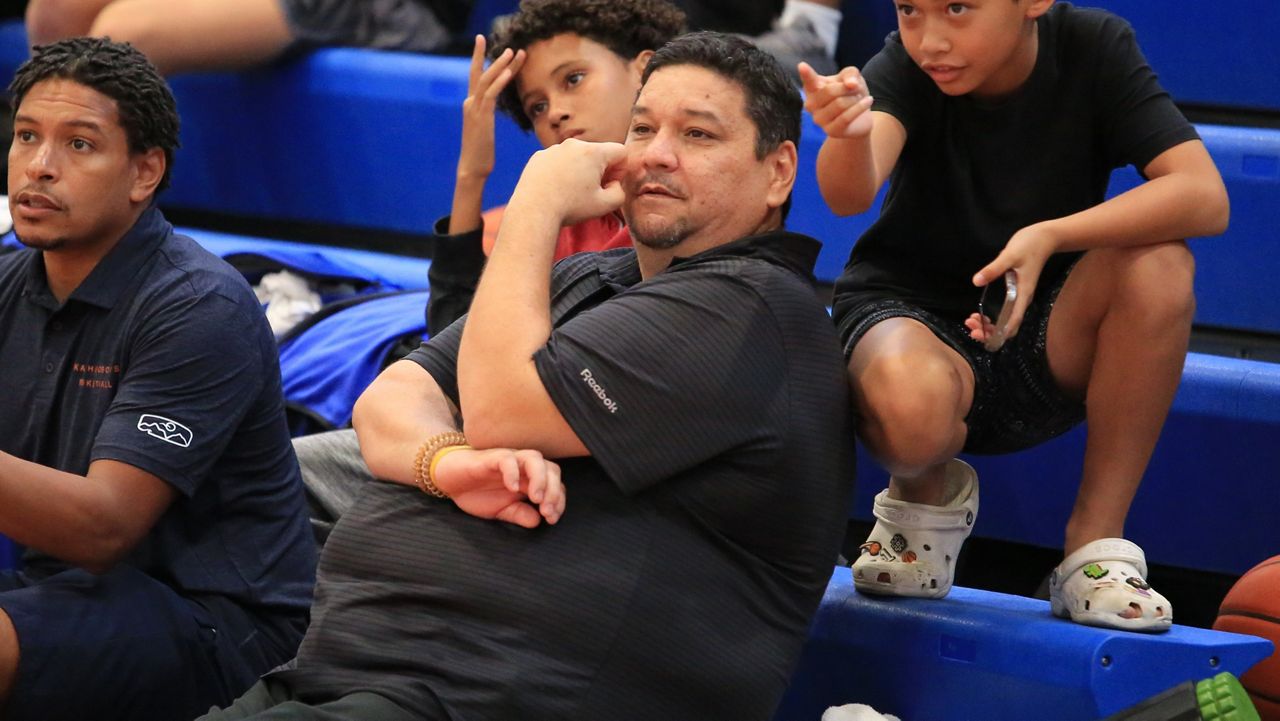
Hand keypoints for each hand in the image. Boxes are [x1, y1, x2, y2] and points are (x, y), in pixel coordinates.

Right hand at [432, 447, 564, 527]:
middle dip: (554, 491)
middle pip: (551, 469)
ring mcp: (509, 460)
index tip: (552, 519)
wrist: (449, 480)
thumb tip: (537, 522)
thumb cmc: (477, 493)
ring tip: (536, 499)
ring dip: (539, 479)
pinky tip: (511, 488)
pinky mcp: (491, 458)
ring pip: (534, 458)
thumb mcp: (500, 511)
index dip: (558, 501)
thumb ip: (518, 514)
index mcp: (529, 480)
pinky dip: (513, 471)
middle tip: (547, 512)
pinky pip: (507, 459)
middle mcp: (523, 467)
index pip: (554, 485)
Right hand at [456, 36, 525, 181]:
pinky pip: (491, 94)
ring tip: (513, 52)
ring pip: (486, 80)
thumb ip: (485, 115)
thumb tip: (489, 110)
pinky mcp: (482, 117)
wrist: (472, 168)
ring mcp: (474, 109)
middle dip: (485, 54)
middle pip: (478, 73)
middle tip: (493, 39)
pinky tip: (510, 72)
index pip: (476, 77)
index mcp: (471, 105)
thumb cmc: (481, 153)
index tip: (483, 42)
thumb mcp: (484, 129)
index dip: (479, 59)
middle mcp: (470, 103)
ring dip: (500, 65)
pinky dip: (500, 81)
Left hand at [510, 139, 626, 226]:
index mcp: (593, 152)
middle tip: (591, 191)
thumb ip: (619, 192)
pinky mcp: (539, 156)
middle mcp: (573, 145)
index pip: (620, 152)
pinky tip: (555, 190)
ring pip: (576, 157)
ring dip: (579, 171)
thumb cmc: (570, 208)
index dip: (620, 170)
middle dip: (599, 170)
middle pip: (597, 153)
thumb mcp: (605, 205)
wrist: (533, 210)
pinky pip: (557, 161)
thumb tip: (613, 184)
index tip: (609, 184)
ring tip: (570, 193)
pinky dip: (560, 172)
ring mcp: (554, 149)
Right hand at [799, 61, 874, 138]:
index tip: (802, 66)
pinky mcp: (831, 131)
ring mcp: (819, 120)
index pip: (809, 81)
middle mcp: (811, 105)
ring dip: (855, 98)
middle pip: (830, 91)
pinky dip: (860, 107)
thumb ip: (850, 74)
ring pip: (840, 104)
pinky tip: (868, 101)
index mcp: (812, 88)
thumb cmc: (850, 93)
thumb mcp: (852, 77)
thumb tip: (851, 84)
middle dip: (848, 87)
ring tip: (859, 97)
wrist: (859, 118)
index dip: (806, 74)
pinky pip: (846, 117)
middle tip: (856, 87)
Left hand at [965, 224, 1057, 341]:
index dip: (998, 334)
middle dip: (989, 332)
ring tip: (970, 321)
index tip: (981, 335)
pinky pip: (1004, 311)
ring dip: (988, 326)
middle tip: (970, 327)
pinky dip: (991, 317)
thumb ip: (994, 269)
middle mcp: (1021, 300)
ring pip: (1005, 320)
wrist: (1044, 237)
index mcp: (1023, 294)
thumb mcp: (1010, 255)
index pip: (1013, 322)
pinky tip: (978, 314)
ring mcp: (1018, 296)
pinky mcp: (1015, 292)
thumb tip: (976, 281)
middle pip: (1008, 326)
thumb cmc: (1030, 245)